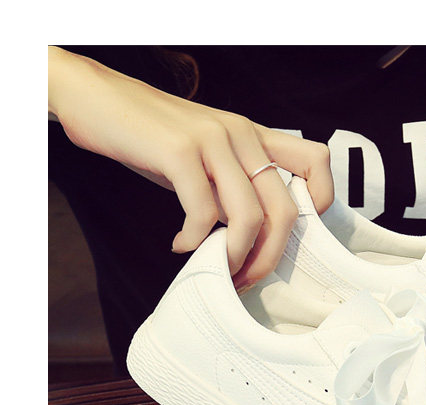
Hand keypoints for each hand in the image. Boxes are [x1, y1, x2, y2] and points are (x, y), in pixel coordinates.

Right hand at [48, 46, 333, 287]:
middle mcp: (242, 134)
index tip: (290, 235)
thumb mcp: (208, 156)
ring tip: (218, 270)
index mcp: (255, 136)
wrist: (96, 98)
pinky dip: (194, 241)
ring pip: (250, 216)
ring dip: (236, 257)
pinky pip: (203, 212)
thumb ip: (235, 186)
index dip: (320, 201)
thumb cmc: (155, 137)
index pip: (316, 160)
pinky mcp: (179, 151)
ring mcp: (212, 140)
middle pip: (285, 209)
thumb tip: (256, 238)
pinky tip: (181, 245)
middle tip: (245, 278)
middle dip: (269, 258)